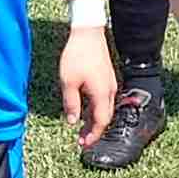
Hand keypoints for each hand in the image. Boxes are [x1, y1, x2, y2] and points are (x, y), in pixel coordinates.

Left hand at [57, 22, 117, 148]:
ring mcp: (110, 83)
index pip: (100, 121)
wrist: (88, 33)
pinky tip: (86, 109)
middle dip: (94, 130)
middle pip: (105, 117)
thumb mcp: (68, 82)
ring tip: (82, 128)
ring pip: (105, 108)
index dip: (93, 135)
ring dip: (94, 120)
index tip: (84, 144)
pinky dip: (96, 109)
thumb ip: (71, 104)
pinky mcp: (107, 78)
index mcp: (102, 94)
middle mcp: (110, 91)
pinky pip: (104, 99)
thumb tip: (72, 122)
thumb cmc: (77, 56)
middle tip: (82, 140)